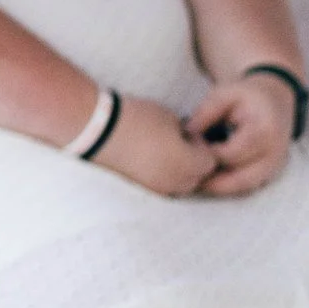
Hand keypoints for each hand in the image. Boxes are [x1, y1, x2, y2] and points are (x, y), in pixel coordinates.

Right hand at [95, 96, 217, 198]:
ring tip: (165, 151)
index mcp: (188, 164)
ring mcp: (156, 188)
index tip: (190, 133)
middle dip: (194, 162)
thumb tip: (188, 140)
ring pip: (180, 186)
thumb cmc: (137, 119)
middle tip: (180, 142)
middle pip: (197, 178)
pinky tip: (151, 158)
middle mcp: (175, 182)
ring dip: (179, 171)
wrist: (98, 130)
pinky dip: (162, 175)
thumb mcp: (171, 118)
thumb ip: (187, 134)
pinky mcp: (140, 188)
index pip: (210, 162)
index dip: (203, 146)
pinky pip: (162, 186)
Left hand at [184, 67, 298, 197]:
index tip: (190, 148)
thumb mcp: (225, 93)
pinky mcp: (272, 173)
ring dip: (220, 187)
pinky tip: (211, 178)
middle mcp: (275, 153)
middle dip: (212, 180)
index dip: (207, 155)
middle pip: (241, 179)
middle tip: (187, 175)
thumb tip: (186, 134)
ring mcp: (276, 166)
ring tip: (196, 178)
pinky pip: (249, 186)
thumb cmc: (248, 96)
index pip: (231, 155)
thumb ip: (206, 112)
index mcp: (265, 130)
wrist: (277, 98)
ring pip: (245, 187)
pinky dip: (229, 186)